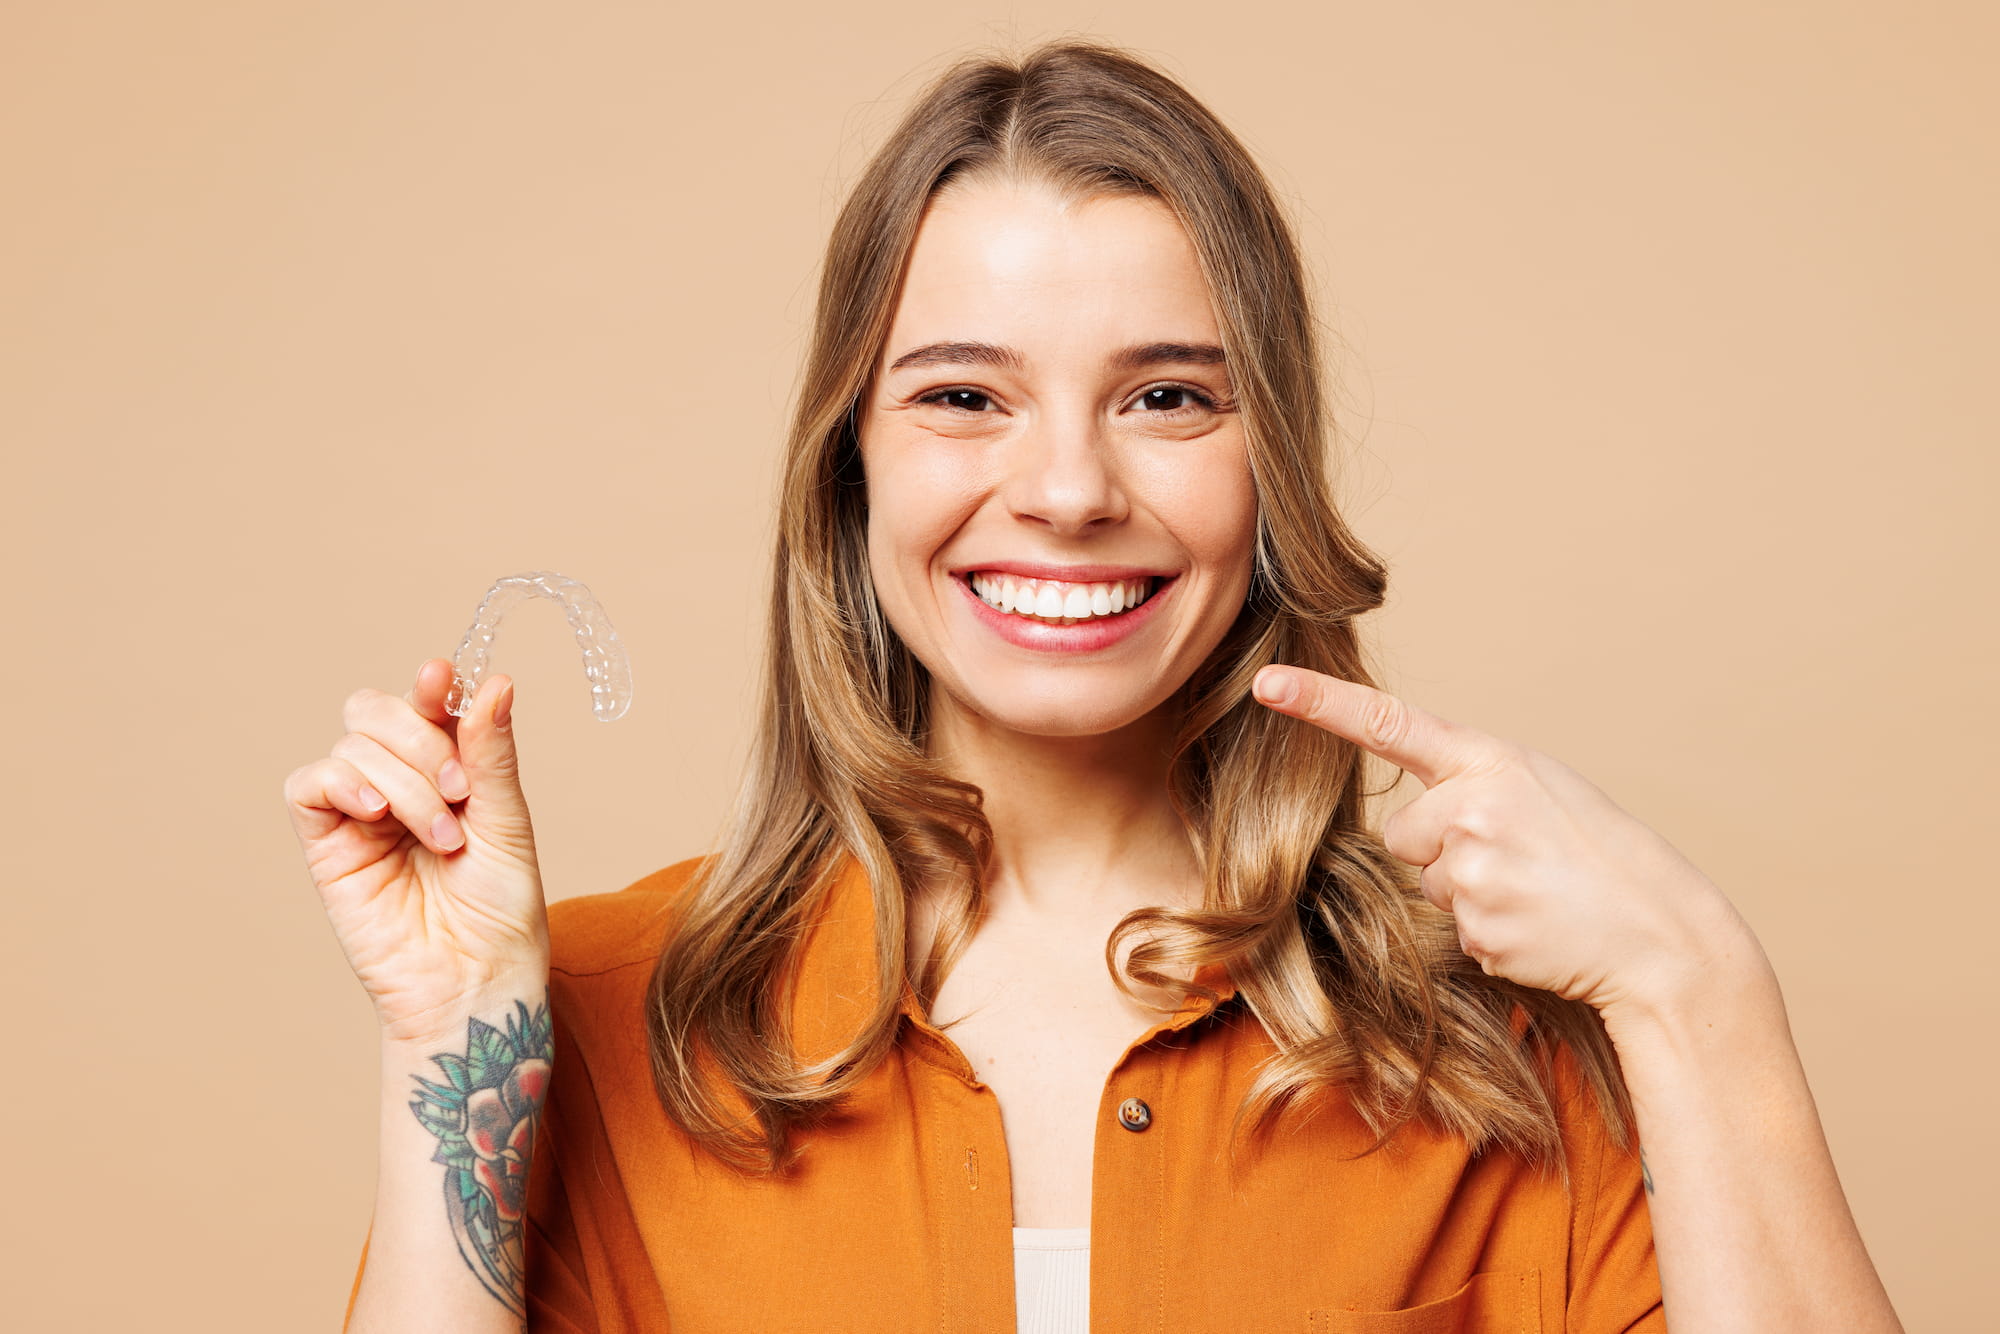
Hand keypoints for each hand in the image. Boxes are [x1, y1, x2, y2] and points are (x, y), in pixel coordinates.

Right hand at [284, 658, 549, 1043]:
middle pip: (374, 711)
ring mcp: (360, 813)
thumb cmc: (501, 911)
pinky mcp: (326, 846)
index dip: (429, 687)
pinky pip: (308, 786)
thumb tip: (492, 681)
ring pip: (351, 746)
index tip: (441, 678)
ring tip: (442, 837)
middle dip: (418, 737)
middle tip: (461, 792)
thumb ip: (490, 754)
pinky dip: (342, 782)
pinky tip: (378, 812)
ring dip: (404, 781)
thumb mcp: (507, 822)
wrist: (475, 980)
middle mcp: (400, 784)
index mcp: (448, 771)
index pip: (424, 705)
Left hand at [1251, 664, 1759, 1023]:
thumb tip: (1419, 826)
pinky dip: (1491, 933)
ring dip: (1472, 893)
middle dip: (1446, 849)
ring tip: (1537, 893)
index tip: (1267, 684)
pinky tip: (1538, 926)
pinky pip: (1455, 929)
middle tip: (1520, 859)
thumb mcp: (1543, 792)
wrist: (1660, 935)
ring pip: (1429, 883)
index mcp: (1490, 761)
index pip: (1390, 724)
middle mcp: (1470, 807)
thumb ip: (1476, 787)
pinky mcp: (1475, 926)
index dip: (1322, 703)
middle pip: (1405, 833)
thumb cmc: (1603, 857)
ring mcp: (1471, 869)